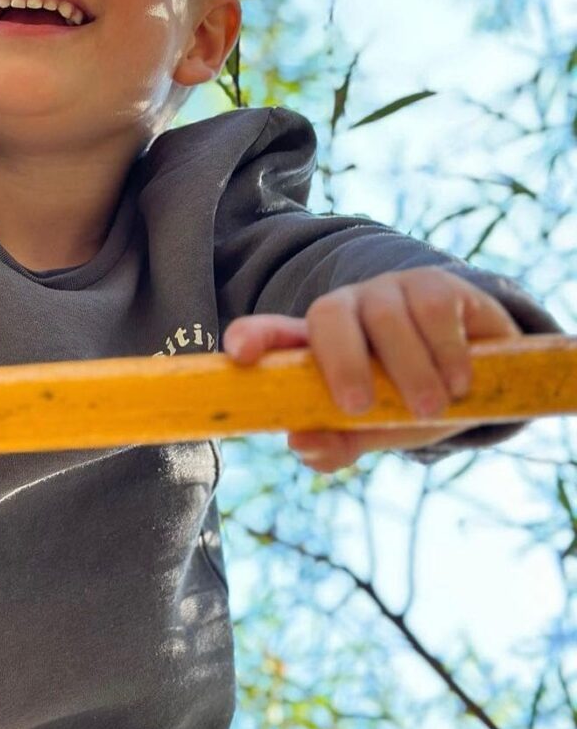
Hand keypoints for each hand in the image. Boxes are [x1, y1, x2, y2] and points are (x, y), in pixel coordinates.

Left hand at [222, 267, 522, 471]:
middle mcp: (347, 310)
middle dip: (339, 360)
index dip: (253, 337)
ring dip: (407, 367)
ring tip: (428, 408)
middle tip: (357, 406)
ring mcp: (389, 293)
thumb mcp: (374, 427)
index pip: (273, 333)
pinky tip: (458, 382)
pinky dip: (446, 350)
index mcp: (318, 344)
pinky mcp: (436, 285)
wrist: (487, 374)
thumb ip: (337, 440)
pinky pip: (434, 309)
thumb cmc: (409, 401)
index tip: (240, 354)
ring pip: (384, 316)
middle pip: (327, 316)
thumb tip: (301, 443)